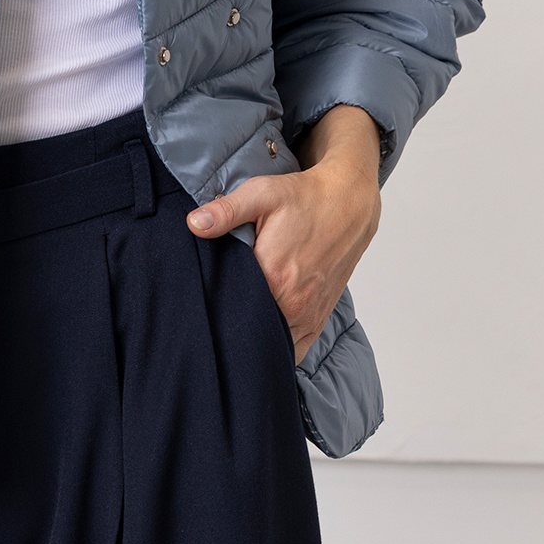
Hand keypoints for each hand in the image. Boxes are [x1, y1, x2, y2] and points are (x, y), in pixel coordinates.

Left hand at [186, 105, 382, 359]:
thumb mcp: (261, 194)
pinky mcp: (319, 318)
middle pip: (251, 332)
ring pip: (273, 345)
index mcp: (274, 275)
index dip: (214, 308)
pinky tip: (262, 337)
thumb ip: (226, 212)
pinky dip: (279, 348)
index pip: (231, 309)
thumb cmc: (305, 198)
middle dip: (231, 328)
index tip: (202, 302)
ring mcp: (308, 314)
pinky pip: (296, 349)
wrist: (349, 203)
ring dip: (255, 340)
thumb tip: (193, 224)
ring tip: (237, 326)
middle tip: (216, 314)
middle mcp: (293, 302)